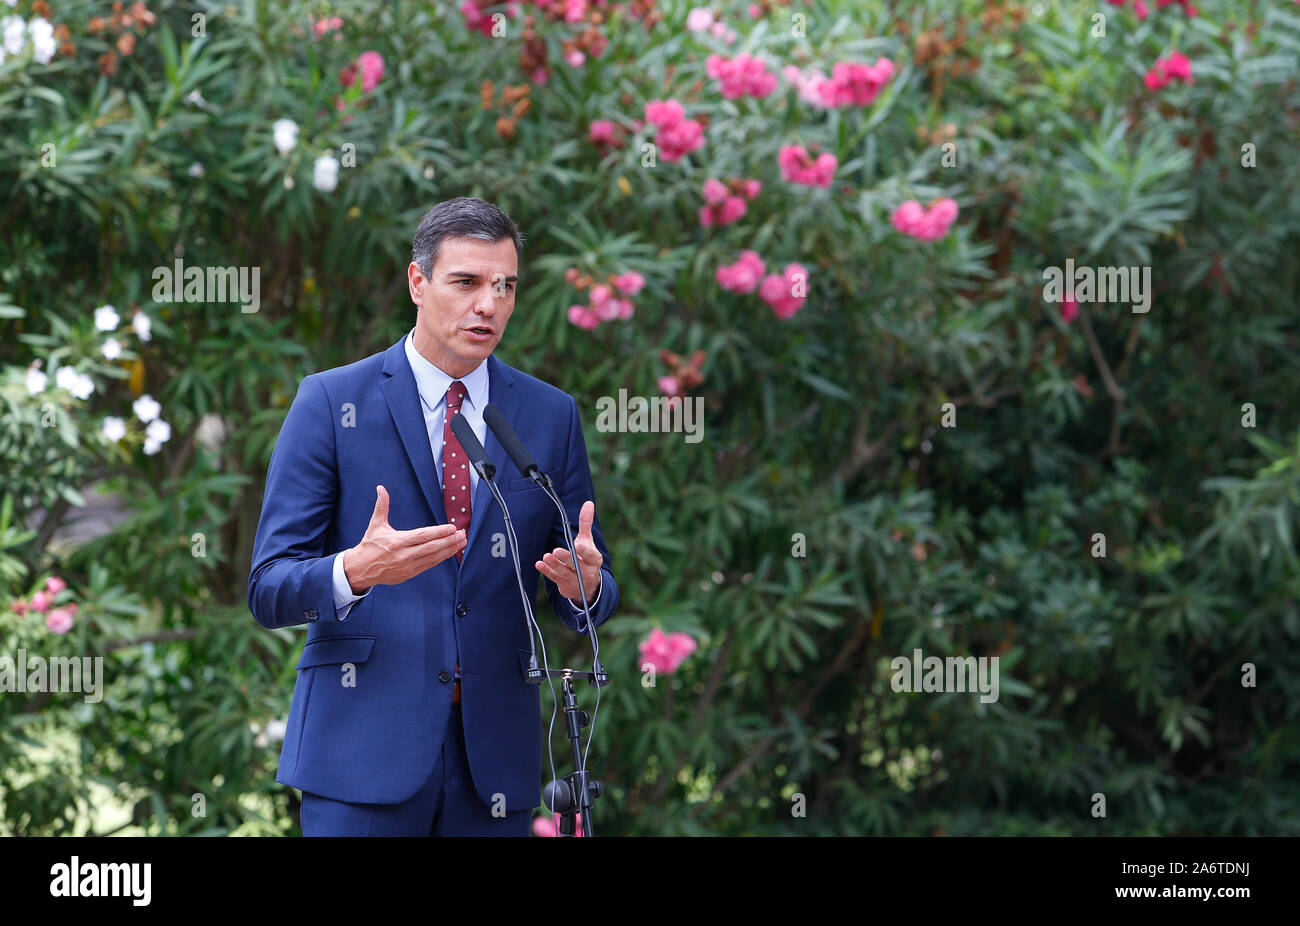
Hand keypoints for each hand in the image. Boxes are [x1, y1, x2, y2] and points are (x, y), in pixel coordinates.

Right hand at [343, 485, 465, 592]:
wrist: (361, 569)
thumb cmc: (370, 545)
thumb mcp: (375, 525)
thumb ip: (382, 506)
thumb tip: (381, 488)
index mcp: (397, 541)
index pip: (422, 536)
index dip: (439, 532)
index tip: (452, 528)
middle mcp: (404, 555)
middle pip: (432, 547)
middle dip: (449, 541)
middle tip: (462, 534)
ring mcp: (408, 566)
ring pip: (433, 557)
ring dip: (449, 550)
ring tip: (461, 542)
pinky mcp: (410, 574)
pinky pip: (429, 565)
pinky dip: (441, 558)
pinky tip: (450, 552)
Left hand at [535, 500, 602, 606]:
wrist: (587, 585)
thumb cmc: (586, 557)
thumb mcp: (587, 541)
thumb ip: (586, 523)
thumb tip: (588, 503)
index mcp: (595, 559)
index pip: (591, 555)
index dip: (584, 551)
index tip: (577, 546)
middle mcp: (587, 571)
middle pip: (576, 564)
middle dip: (566, 558)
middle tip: (556, 551)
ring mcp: (576, 580)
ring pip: (564, 572)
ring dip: (554, 565)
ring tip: (546, 556)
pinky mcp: (565, 586)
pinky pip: (555, 578)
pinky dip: (547, 572)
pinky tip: (539, 564)